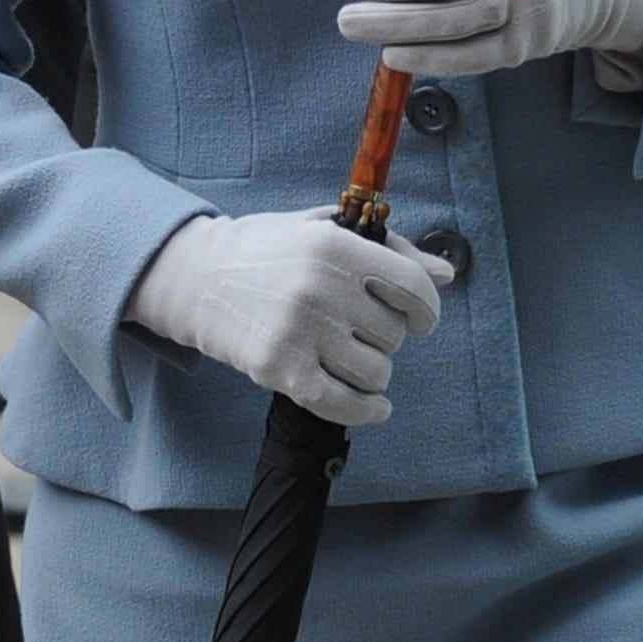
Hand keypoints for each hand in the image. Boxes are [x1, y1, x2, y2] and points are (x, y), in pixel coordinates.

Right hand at [129, 209, 448, 429]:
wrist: (196, 278)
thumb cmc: (267, 251)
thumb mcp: (324, 232)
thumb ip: (389, 250)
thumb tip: (446, 274)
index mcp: (336, 247)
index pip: (412, 287)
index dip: (427, 309)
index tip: (421, 321)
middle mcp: (320, 288)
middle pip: (393, 334)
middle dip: (384, 337)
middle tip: (358, 332)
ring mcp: (298, 331)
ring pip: (375, 371)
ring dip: (373, 372)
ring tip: (351, 359)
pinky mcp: (278, 370)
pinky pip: (342, 403)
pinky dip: (366, 410)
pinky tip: (373, 405)